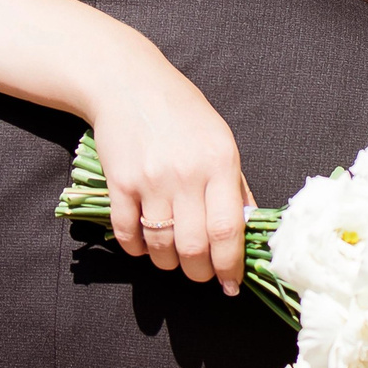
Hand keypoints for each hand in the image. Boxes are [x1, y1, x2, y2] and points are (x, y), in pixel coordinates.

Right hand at [84, 53, 254, 293]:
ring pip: (161, 247)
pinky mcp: (119, 183)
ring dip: (169, 263)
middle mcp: (186, 174)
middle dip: (200, 273)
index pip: (228, 230)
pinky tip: (145, 245)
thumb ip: (235, 186)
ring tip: (173, 258)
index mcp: (220, 163)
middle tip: (201, 275)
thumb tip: (247, 231)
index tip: (230, 284)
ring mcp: (150, 180)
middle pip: (195, 247)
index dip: (230, 265)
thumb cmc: (181, 112)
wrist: (128, 83)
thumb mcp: (221, 141)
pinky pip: (129, 234)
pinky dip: (138, 249)